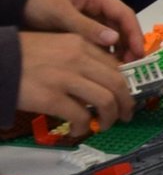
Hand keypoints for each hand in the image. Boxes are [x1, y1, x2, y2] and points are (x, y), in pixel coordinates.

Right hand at [17, 30, 133, 126]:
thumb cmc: (22, 54)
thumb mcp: (57, 45)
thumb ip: (80, 56)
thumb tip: (100, 78)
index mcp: (81, 44)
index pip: (116, 65)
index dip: (126, 83)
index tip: (125, 95)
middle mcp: (78, 59)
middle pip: (118, 83)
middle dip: (126, 103)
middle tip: (125, 114)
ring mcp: (65, 78)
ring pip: (105, 100)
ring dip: (111, 117)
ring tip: (105, 125)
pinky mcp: (51, 98)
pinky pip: (80, 116)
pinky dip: (84, 126)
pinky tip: (79, 130)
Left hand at [23, 0, 142, 59]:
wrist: (16, 2)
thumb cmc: (38, 3)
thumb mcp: (60, 14)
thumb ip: (86, 26)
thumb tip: (114, 40)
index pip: (124, 13)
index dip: (134, 33)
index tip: (138, 52)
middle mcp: (99, 5)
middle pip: (122, 25)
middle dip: (128, 44)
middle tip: (129, 65)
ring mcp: (92, 16)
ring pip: (113, 33)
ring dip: (118, 49)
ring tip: (117, 68)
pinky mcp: (84, 26)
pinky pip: (100, 39)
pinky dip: (104, 51)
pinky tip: (103, 64)